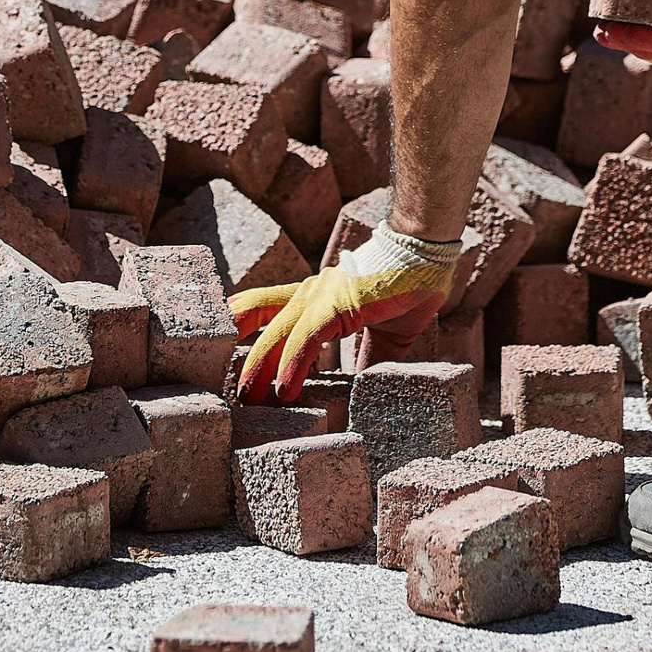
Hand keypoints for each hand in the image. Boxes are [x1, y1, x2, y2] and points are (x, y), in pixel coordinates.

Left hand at [230, 225, 462, 404]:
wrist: (426, 252)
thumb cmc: (410, 283)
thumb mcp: (386, 333)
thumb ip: (370, 357)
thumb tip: (366, 388)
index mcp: (316, 297)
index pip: (263, 307)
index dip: (240, 328)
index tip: (225, 356)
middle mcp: (309, 294)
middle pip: (258, 322)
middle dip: (241, 358)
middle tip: (231, 393)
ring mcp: (319, 297)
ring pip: (275, 334)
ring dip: (257, 368)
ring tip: (247, 399)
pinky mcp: (335, 304)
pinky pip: (305, 340)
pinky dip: (292, 366)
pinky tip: (284, 389)